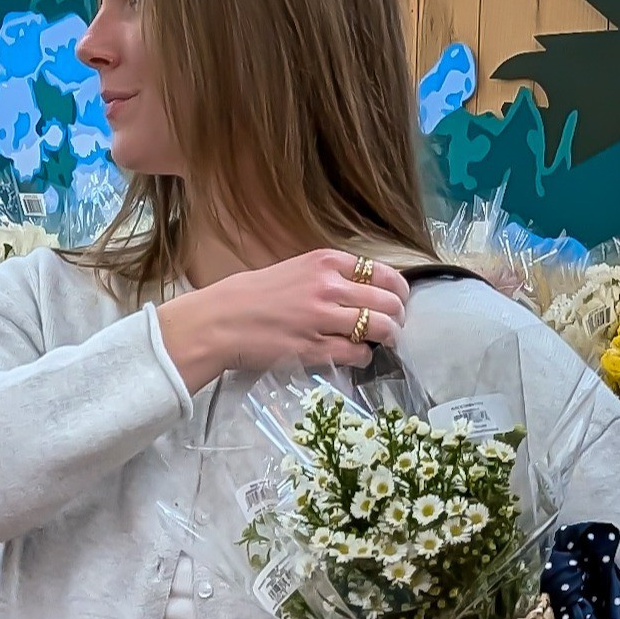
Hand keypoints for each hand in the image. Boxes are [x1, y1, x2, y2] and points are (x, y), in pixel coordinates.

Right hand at [158, 249, 410, 390]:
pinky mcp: (316, 349)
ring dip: (389, 338)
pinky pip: (358, 354)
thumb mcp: (295, 269)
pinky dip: (365, 356)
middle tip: (394, 327)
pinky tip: (357, 356)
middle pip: (389, 302)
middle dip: (398, 317)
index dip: (398, 292)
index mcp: (326, 262)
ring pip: (381, 328)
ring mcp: (324, 319)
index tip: (396, 302)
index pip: (383, 274)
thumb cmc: (253, 295)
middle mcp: (330, 287)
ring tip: (382, 343)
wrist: (221, 320)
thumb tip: (362, 291)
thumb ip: (329, 276)